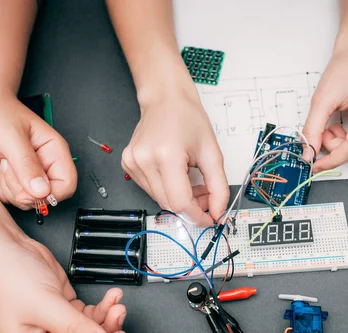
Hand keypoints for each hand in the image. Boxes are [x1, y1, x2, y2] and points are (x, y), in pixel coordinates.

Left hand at [0, 90, 76, 208]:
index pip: (66, 185)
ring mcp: (28, 174)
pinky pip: (8, 197)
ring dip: (6, 186)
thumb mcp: (11, 137)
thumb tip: (42, 191)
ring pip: (25, 200)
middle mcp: (45, 165)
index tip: (26, 187)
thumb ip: (27, 165)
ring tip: (1, 161)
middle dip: (20, 189)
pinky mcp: (13, 179)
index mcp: (54, 152)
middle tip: (7, 165)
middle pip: (44, 197)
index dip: (48, 193)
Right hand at [0, 237, 125, 332]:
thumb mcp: (45, 305)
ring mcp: (58, 326)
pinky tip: (111, 298)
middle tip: (121, 331)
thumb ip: (76, 328)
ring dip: (109, 323)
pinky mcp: (67, 308)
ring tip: (116, 307)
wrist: (3, 245)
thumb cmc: (5, 276)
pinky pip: (93, 316)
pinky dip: (105, 309)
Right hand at [121, 93, 228, 226]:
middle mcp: (145, 160)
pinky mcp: (128, 164)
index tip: (209, 218)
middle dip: (191, 206)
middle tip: (206, 195)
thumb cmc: (187, 118)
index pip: (180, 202)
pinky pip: (151, 189)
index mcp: (166, 155)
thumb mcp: (212, 152)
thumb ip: (219, 186)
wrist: (165, 99)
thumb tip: (218, 212)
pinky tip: (176, 176)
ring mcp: (133, 163)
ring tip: (192, 181)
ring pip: (160, 199)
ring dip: (179, 198)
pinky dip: (167, 189)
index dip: (197, 215)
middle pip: (169, 204)